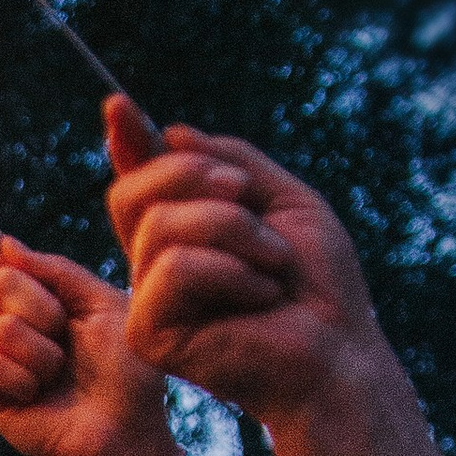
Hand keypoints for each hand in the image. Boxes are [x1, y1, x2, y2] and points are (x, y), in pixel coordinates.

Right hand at [0, 176, 173, 455]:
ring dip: (41, 349)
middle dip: (40, 304)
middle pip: (1, 283)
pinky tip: (43, 394)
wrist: (130, 428)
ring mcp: (2, 361)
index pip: (0, 261)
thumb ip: (58, 272)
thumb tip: (7, 249)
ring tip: (62, 371)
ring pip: (0, 327)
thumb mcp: (102, 303)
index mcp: (44, 300)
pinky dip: (26, 376)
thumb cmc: (127, 370)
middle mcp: (17, 326)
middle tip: (67, 334)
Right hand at [102, 97, 381, 428]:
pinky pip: (174, 268)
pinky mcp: (149, 334)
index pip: (141, 182)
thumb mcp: (284, 201)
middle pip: (133, 191)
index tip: (118, 103)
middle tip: (247, 194)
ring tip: (273, 263)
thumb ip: (232, 162)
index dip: (128, 141)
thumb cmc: (318, 288)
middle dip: (193, 175)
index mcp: (183, 237)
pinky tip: (260, 297)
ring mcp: (147, 302)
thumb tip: (168, 132)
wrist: (337, 352)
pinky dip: (230, 271)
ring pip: (162, 225)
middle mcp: (155, 267)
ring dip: (234, 230)